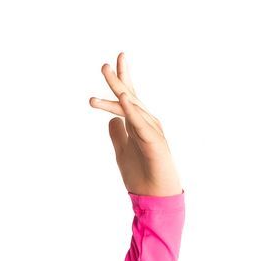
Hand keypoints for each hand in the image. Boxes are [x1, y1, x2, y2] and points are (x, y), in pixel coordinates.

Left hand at [89, 53, 181, 197]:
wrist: (155, 197)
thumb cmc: (142, 175)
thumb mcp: (122, 152)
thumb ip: (118, 134)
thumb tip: (111, 120)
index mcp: (138, 124)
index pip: (128, 98)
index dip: (121, 80)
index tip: (110, 63)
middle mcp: (147, 123)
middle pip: (131, 97)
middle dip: (118, 79)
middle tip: (104, 65)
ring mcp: (152, 131)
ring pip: (133, 108)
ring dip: (119, 91)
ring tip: (107, 75)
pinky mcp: (154, 143)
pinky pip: (141, 124)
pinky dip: (132, 111)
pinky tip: (124, 99)